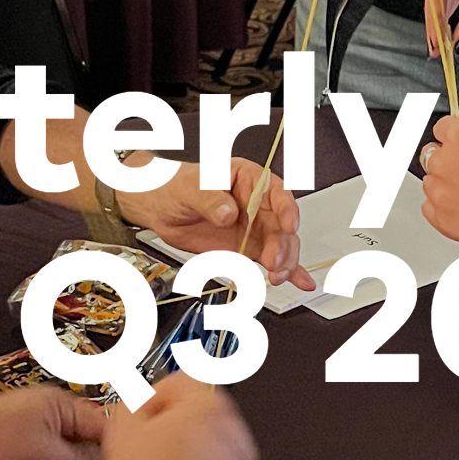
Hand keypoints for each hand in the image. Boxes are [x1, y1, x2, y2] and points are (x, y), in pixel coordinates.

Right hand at [100, 375, 257, 459]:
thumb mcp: (121, 432)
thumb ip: (132, 401)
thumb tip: (138, 398)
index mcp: (207, 404)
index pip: (184, 377)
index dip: (157, 392)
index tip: (144, 411)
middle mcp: (233, 425)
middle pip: (200, 407)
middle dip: (173, 419)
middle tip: (147, 440)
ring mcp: (242, 457)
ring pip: (210, 437)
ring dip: (187, 445)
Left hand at [115, 159, 312, 288]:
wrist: (160, 206)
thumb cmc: (176, 186)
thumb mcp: (190, 188)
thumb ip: (210, 199)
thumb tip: (228, 212)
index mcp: (248, 178)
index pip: (276, 191)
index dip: (286, 208)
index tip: (288, 225)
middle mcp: (257, 203)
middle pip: (282, 224)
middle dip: (283, 245)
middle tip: (274, 261)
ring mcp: (254, 227)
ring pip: (281, 244)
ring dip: (284, 261)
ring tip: (277, 275)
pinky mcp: (247, 247)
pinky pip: (271, 259)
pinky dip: (286, 270)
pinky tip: (298, 280)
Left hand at [418, 114, 458, 262]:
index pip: (441, 128)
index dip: (452, 137)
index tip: (458, 145)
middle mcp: (446, 161)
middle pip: (430, 154)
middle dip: (446, 161)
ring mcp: (441, 192)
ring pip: (430, 182)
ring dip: (445, 185)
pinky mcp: (441, 219)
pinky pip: (430, 208)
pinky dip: (444, 209)